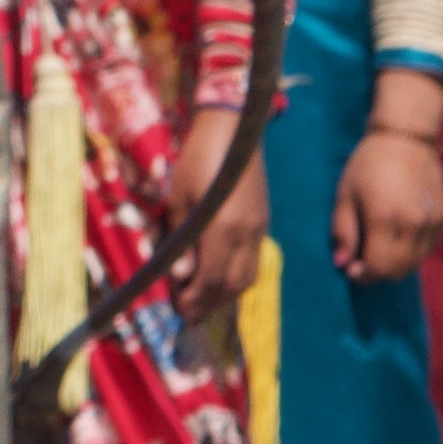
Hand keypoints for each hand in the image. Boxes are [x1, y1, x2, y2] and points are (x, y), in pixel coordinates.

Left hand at [170, 109, 267, 321]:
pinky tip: (218, 277)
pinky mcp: (264, 224)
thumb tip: (182, 277)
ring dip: (224, 295)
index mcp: (223, 229)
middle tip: (187, 312)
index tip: (178, 310)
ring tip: (201, 300)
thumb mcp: (179, 200)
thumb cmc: (197, 160)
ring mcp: (260, 230)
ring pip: (247, 277)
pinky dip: (236, 278)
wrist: (233, 131)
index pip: (211, 279)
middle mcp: (248, 235)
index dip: (195, 300)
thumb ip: (182, 241)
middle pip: (232, 285)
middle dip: (209, 303)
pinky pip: (253, 262)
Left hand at [334, 125, 442, 282]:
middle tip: (362, 265)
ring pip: (415, 263)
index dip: (363, 275)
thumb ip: (343, 231)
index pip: (378, 266)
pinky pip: (428, 250)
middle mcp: (412, 224)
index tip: (351, 271)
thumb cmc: (367, 165)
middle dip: (377, 273)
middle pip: (397, 269)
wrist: (406, 139)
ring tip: (378, 254)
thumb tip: (342, 264)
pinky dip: (412, 255)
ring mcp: (431, 222)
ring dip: (395, 266)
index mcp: (384, 218)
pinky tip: (397, 244)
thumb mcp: (345, 194)